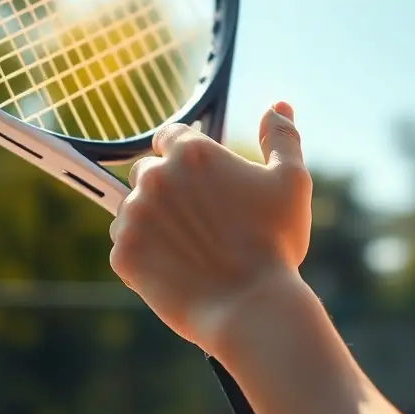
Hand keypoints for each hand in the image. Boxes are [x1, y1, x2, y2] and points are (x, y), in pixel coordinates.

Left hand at [108, 102, 312, 357]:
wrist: (252, 307)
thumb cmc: (275, 243)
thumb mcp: (291, 182)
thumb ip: (282, 138)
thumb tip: (279, 106)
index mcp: (192, 152)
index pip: (170, 136)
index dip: (185, 156)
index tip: (200, 180)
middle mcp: (156, 176)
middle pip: (147, 170)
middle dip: (168, 189)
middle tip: (198, 219)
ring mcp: (135, 215)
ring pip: (132, 208)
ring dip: (152, 221)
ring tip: (189, 247)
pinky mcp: (123, 253)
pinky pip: (124, 245)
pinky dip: (144, 254)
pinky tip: (175, 267)